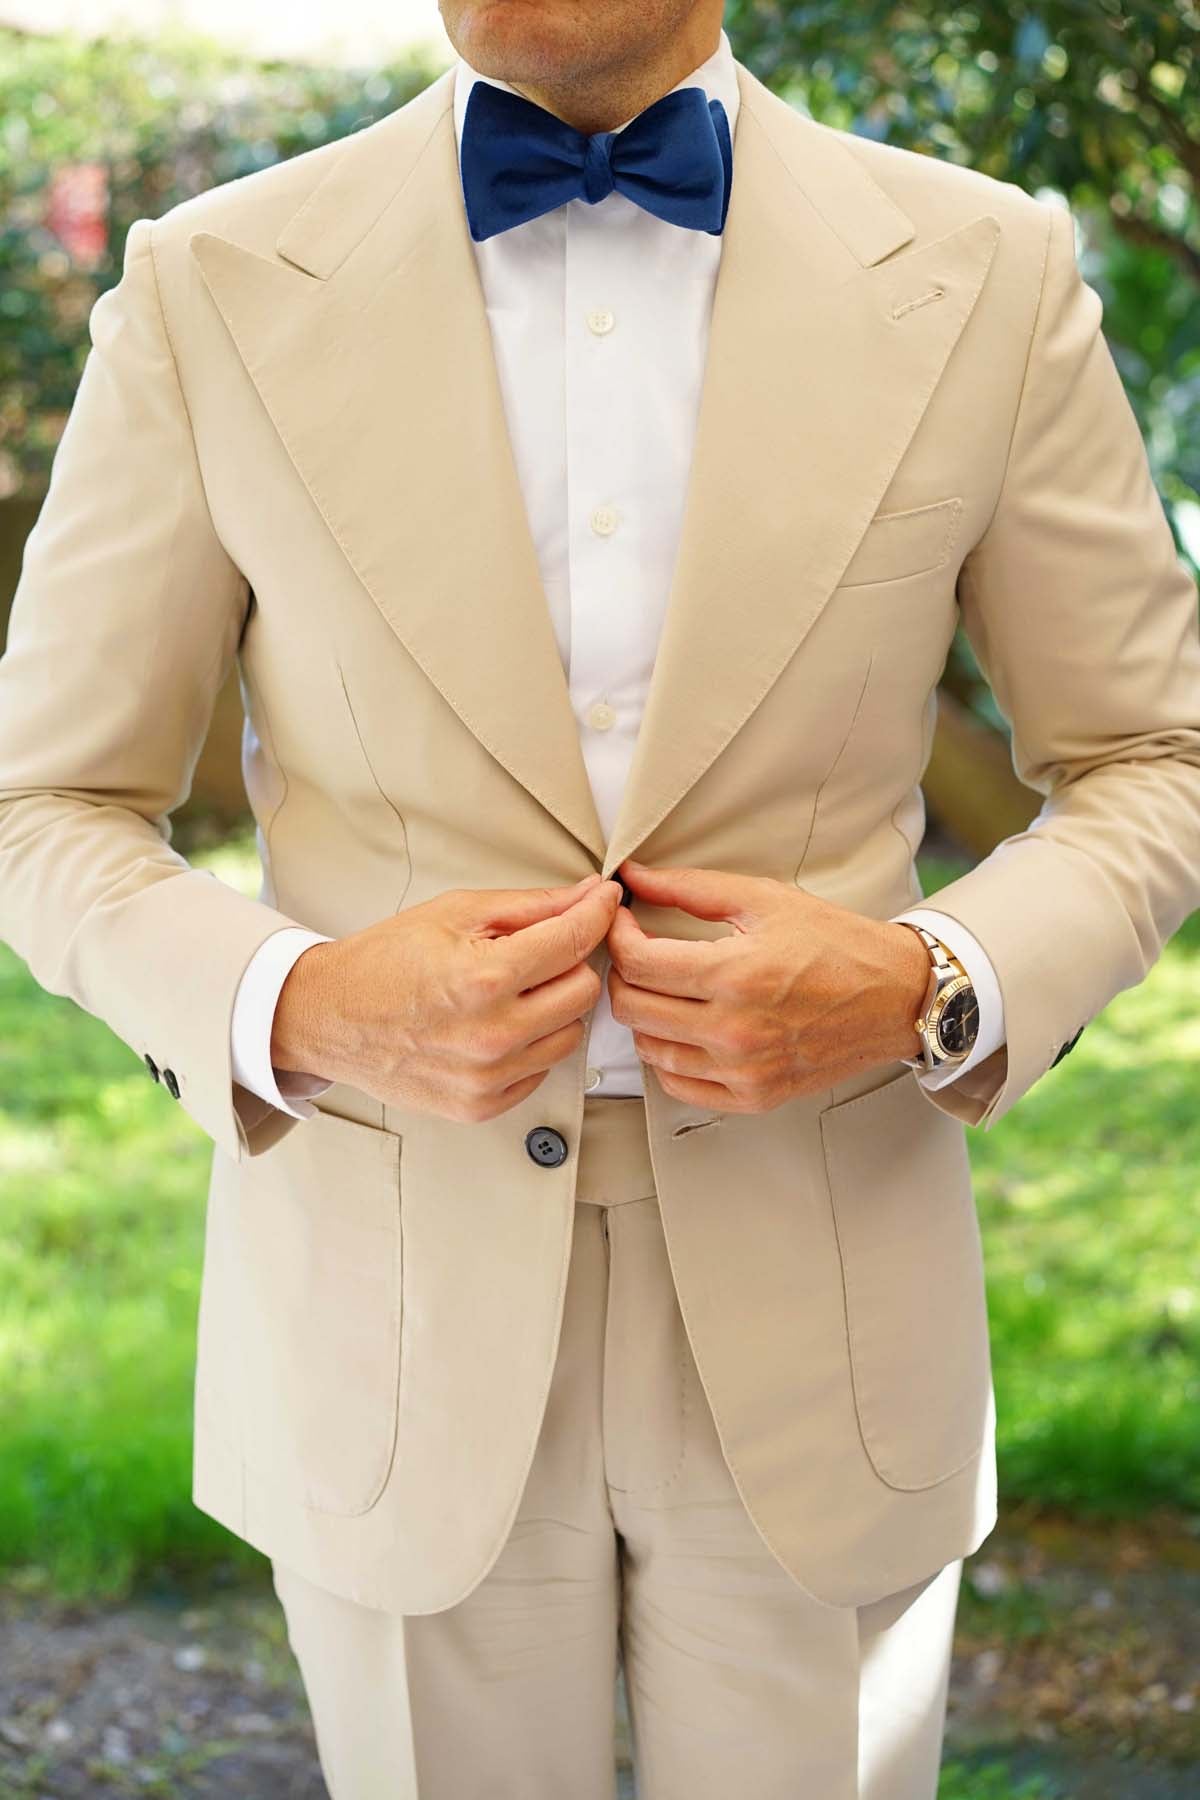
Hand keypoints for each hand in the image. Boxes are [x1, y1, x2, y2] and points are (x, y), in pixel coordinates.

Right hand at [272, 874, 621, 1121]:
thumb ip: (531, 906)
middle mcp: (492, 1034)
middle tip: (534, 952)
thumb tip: (588, 895)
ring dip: (552, 1008)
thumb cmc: (384, 961)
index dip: (597, 912)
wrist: (329, 1018)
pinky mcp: (481, 1105)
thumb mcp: (455, 913)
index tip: (603, 901)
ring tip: (508, 991)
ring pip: (570, 1034)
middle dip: (568, 963)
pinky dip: (529, 1044)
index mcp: (485, 978)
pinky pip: (541, 1070)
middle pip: (584, 991)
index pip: (576, 941)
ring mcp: (488, 1077)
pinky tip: (493, 1025)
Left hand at [606, 859, 930, 1112]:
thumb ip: (690, 888)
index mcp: (735, 975)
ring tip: (665, 989)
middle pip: (632, 1008)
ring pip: (648, 1049)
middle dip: (623, 973)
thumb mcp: (764, 900)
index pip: (637, 963)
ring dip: (644, 1015)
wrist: (896, 997)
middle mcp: (735, 1030)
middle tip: (638, 952)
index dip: (616, 935)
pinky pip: (678, 1085)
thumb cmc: (837, 945)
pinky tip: (683, 1030)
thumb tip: (634, 876)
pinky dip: (668, 1057)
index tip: (622, 921)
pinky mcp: (753, 1096)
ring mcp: (743, 1070)